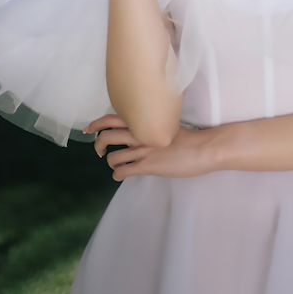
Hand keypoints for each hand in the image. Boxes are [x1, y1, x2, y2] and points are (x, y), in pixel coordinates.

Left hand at [83, 114, 216, 180]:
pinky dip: (118, 174)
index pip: (112, 119)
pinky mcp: (147, 166)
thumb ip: (152, 125)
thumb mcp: (168, 124)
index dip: (96, 124)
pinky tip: (123, 174)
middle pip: (106, 137)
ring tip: (118, 165)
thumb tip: (141, 128)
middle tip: (99, 150)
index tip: (89, 129)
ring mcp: (142, 150)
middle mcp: (140, 134)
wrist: (203, 149)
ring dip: (112, 163)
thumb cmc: (190, 138)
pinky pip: (122, 171)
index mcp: (145, 121)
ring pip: (112, 157)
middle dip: (98, 145)